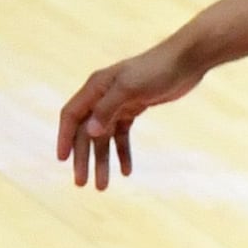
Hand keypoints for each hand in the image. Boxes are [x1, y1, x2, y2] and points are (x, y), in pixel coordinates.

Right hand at [61, 39, 204, 187]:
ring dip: (103, 161)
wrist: (185, 62)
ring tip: (103, 186)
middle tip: (82, 183)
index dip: (64, 137)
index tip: (62, 160)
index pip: (71, 116)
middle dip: (84, 158)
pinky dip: (123, 152)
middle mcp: (101, 97)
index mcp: (95, 88)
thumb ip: (108, 109)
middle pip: (86, 132)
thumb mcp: (130, 89)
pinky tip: (127, 171)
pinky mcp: (134, 108)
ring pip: (104, 137)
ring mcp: (117, 103)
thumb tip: (89, 132)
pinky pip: (122, 135)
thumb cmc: (156, 71)